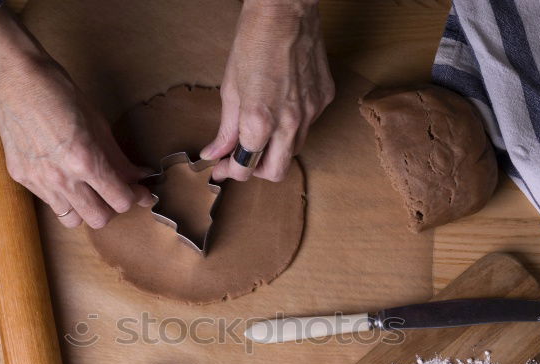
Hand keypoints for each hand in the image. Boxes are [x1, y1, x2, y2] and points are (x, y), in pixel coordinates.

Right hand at [0, 9, 152, 227]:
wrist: (14, 80)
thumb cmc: (60, 93)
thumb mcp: (98, 123)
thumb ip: (119, 158)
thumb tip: (140, 177)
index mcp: (85, 161)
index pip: (120, 201)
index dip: (134, 197)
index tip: (138, 192)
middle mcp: (62, 178)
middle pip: (99, 220)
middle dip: (111, 209)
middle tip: (112, 192)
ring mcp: (39, 181)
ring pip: (72, 220)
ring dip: (84, 209)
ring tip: (85, 190)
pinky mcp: (22, 178)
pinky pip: (49, 202)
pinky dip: (61, 197)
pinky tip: (62, 176)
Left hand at [202, 0, 333, 181]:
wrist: (286, 10)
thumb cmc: (254, 40)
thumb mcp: (230, 88)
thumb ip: (226, 128)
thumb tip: (215, 152)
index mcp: (260, 121)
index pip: (246, 168)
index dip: (229, 172)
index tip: (220, 167)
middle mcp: (289, 123)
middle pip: (276, 172)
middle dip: (256, 171)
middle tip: (242, 159)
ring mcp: (311, 112)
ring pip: (294, 150)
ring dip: (275, 150)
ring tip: (260, 133)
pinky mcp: (324, 99)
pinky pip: (308, 125)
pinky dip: (292, 125)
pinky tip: (281, 106)